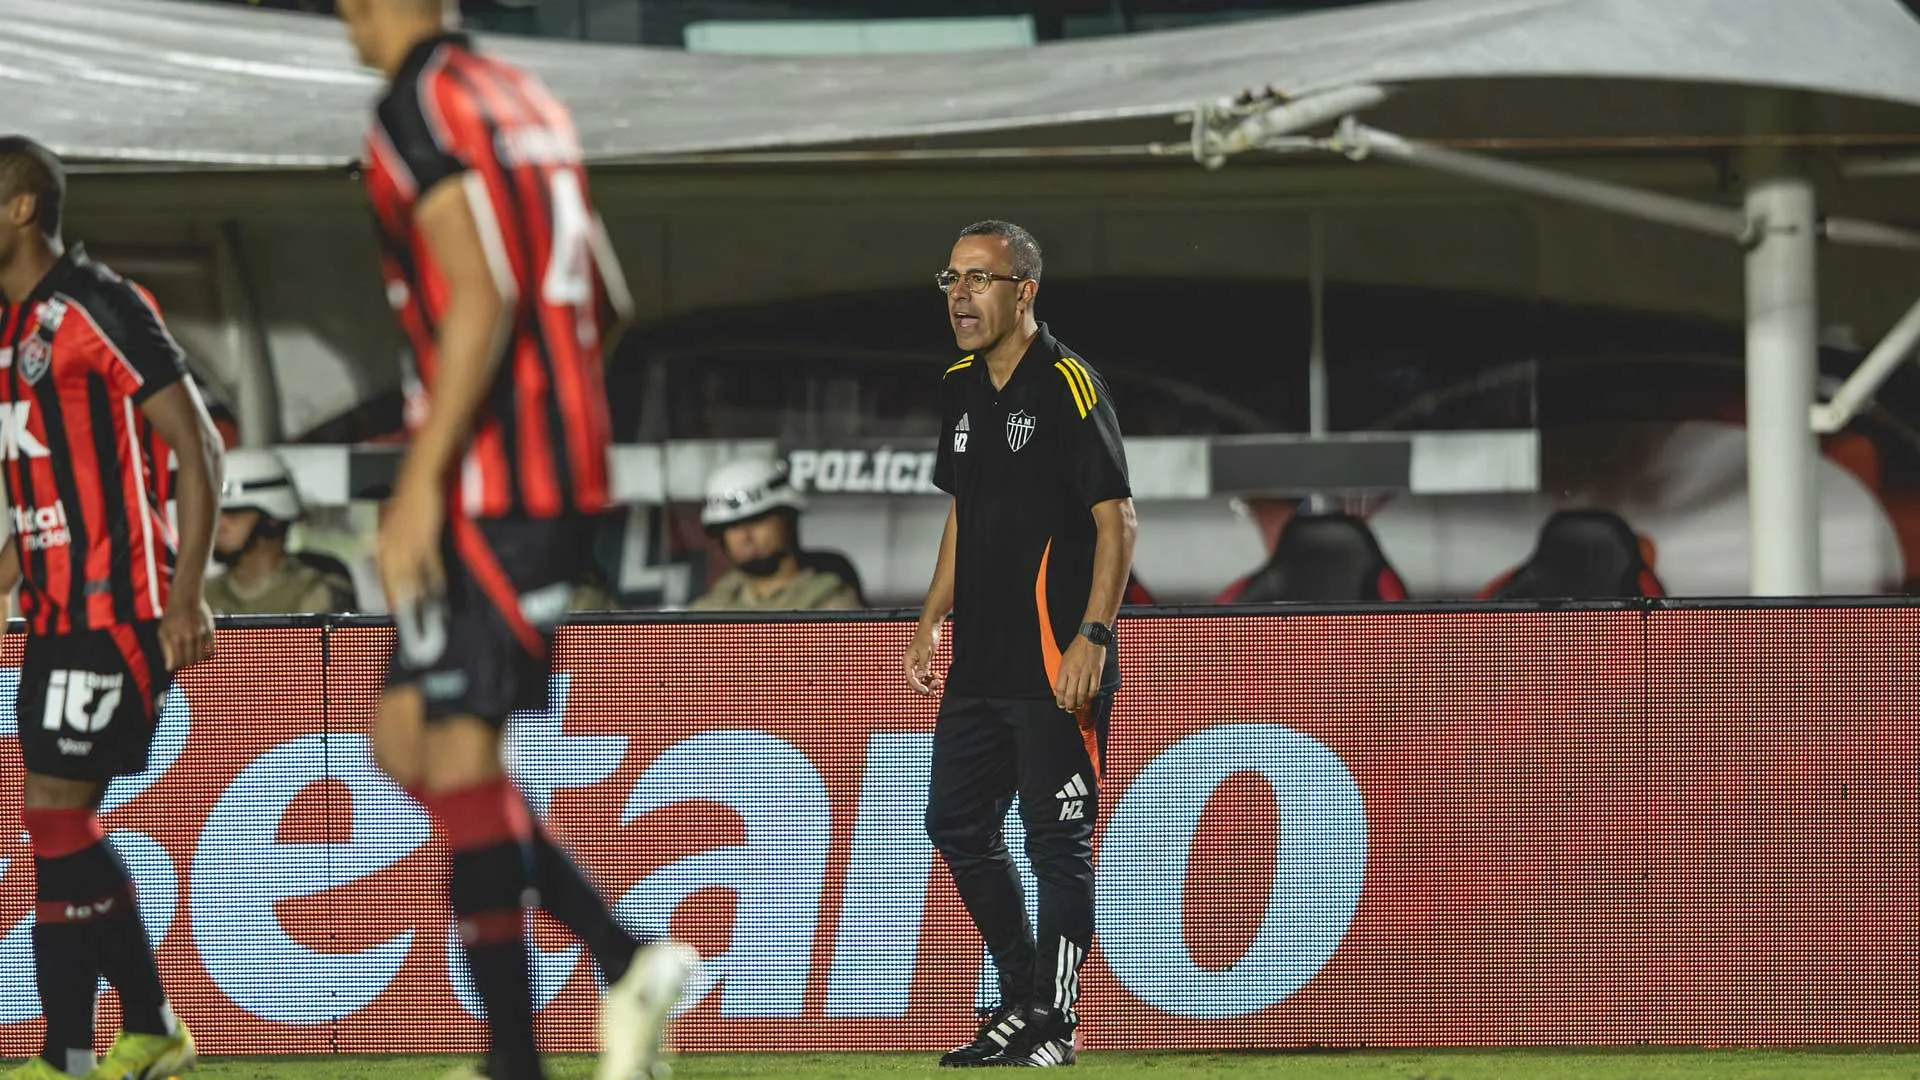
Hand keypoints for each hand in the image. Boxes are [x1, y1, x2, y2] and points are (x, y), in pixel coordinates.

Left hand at [159, 593, 214, 671]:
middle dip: (186, 664)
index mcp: (174, 638)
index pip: (176, 662)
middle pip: (189, 661)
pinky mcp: (210, 631)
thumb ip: (166, 650)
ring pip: (201, 658)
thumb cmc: (172, 616)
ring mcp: (200, 634)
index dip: (176, 666)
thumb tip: (169, 668)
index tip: (176, 664)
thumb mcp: (163, 631)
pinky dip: (207, 654)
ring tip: (193, 656)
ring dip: (197, 660)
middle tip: (185, 660)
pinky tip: (203, 652)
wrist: (186, 599)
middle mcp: (188, 637)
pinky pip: (211, 650)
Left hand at [378, 473, 445, 611]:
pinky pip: (429, 562)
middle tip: (403, 615)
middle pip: (394, 576)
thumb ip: (392, 539)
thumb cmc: (410, 500)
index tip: (390, 607)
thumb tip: (394, 555)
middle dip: (399, 596)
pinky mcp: (425, 538)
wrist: (420, 481)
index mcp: (383, 540)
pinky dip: (434, 576)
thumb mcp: (396, 522)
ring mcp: (408, 542)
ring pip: (410, 572)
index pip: (382, 571)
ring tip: (420, 610)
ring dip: (416, 591)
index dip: (386, 590)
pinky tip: (438, 588)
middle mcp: (392, 543)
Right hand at [905, 624, 942, 695]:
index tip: (927, 691)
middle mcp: (911, 664)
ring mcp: (917, 664)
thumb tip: (920, 678)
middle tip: (935, 690)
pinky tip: (938, 677)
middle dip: (925, 687)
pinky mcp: (923, 662)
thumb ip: (923, 666)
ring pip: (921, 680)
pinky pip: (926, 675)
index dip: (918, 687)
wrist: (931, 626)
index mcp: (908, 662)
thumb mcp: (926, 652)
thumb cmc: (926, 636)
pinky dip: (931, 678)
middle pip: (915, 682)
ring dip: (929, 683)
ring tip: (939, 682)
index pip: (911, 679)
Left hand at [1053, 636, 1103, 713]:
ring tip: (1078, 706)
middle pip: (1071, 695)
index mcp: (1065, 668)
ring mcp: (1087, 672)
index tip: (1060, 705)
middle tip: (1069, 710)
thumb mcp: (1064, 659)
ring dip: (1080, 703)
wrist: (1090, 638)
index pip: (1060, 689)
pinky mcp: (1097, 672)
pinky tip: (1089, 697)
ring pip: (1082, 694)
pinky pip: (1094, 688)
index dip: (1059, 700)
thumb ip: (1062, 674)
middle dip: (1069, 706)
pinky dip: (1091, 695)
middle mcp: (1075, 672)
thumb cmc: (1076, 648)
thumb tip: (1059, 689)